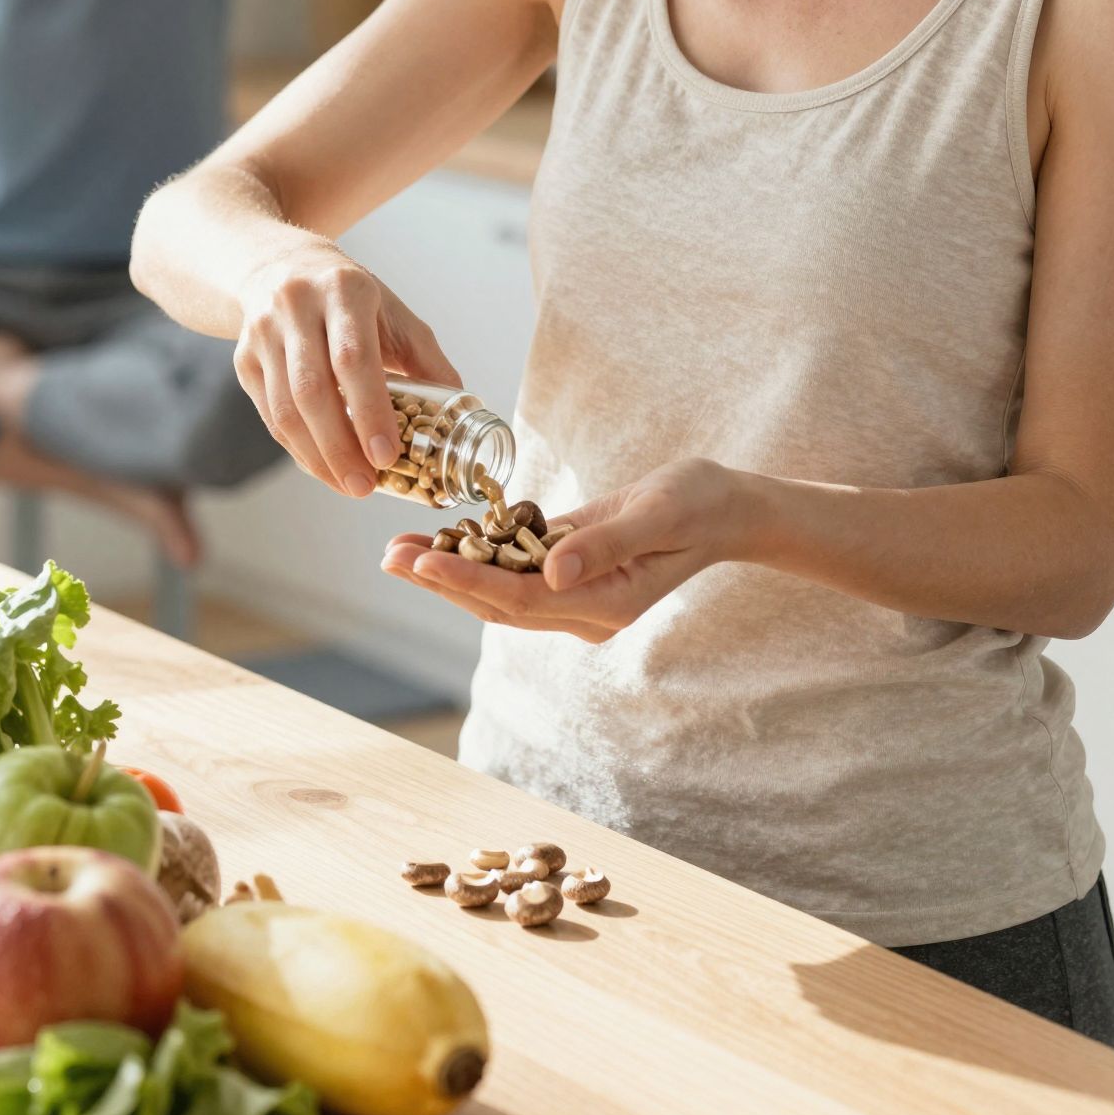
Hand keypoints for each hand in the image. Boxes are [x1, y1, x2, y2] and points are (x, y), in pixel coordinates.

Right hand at [234, 240, 461, 498]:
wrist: (279, 266)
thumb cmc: (349, 298)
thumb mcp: (393, 311)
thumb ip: (426, 359)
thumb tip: (460, 410)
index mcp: (344, 290)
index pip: (353, 358)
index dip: (370, 411)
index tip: (386, 455)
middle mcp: (296, 306)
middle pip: (313, 389)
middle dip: (340, 446)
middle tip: (365, 485)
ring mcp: (263, 333)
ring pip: (285, 408)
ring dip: (317, 456)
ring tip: (348, 484)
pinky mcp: (243, 359)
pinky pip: (270, 415)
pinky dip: (298, 448)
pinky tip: (323, 467)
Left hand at [381, 457, 745, 642]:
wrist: (724, 507)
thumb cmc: (696, 504)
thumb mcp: (656, 515)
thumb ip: (604, 544)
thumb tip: (551, 571)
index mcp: (606, 604)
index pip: (520, 599)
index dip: (467, 581)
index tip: (422, 562)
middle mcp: (584, 610)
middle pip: (498, 603)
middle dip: (442, 581)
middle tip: (390, 556)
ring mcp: (576, 595)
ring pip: (499, 591)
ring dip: (449, 572)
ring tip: (399, 551)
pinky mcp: (569, 571)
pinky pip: (514, 570)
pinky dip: (476, 556)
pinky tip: (442, 538)